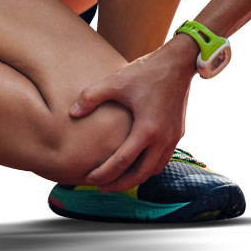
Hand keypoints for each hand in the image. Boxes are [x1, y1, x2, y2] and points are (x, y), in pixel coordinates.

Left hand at [69, 38, 196, 192]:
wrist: (178, 63)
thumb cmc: (146, 71)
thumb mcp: (114, 81)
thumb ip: (90, 97)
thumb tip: (72, 113)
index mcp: (147, 129)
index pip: (123, 162)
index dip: (105, 173)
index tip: (89, 179)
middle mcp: (163, 139)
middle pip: (141, 174)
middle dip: (120, 184)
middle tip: (101, 188)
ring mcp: (173, 137)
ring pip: (155, 169)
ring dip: (136, 177)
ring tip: (118, 179)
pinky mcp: (178, 132)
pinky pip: (163, 159)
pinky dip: (149, 167)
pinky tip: (137, 163)